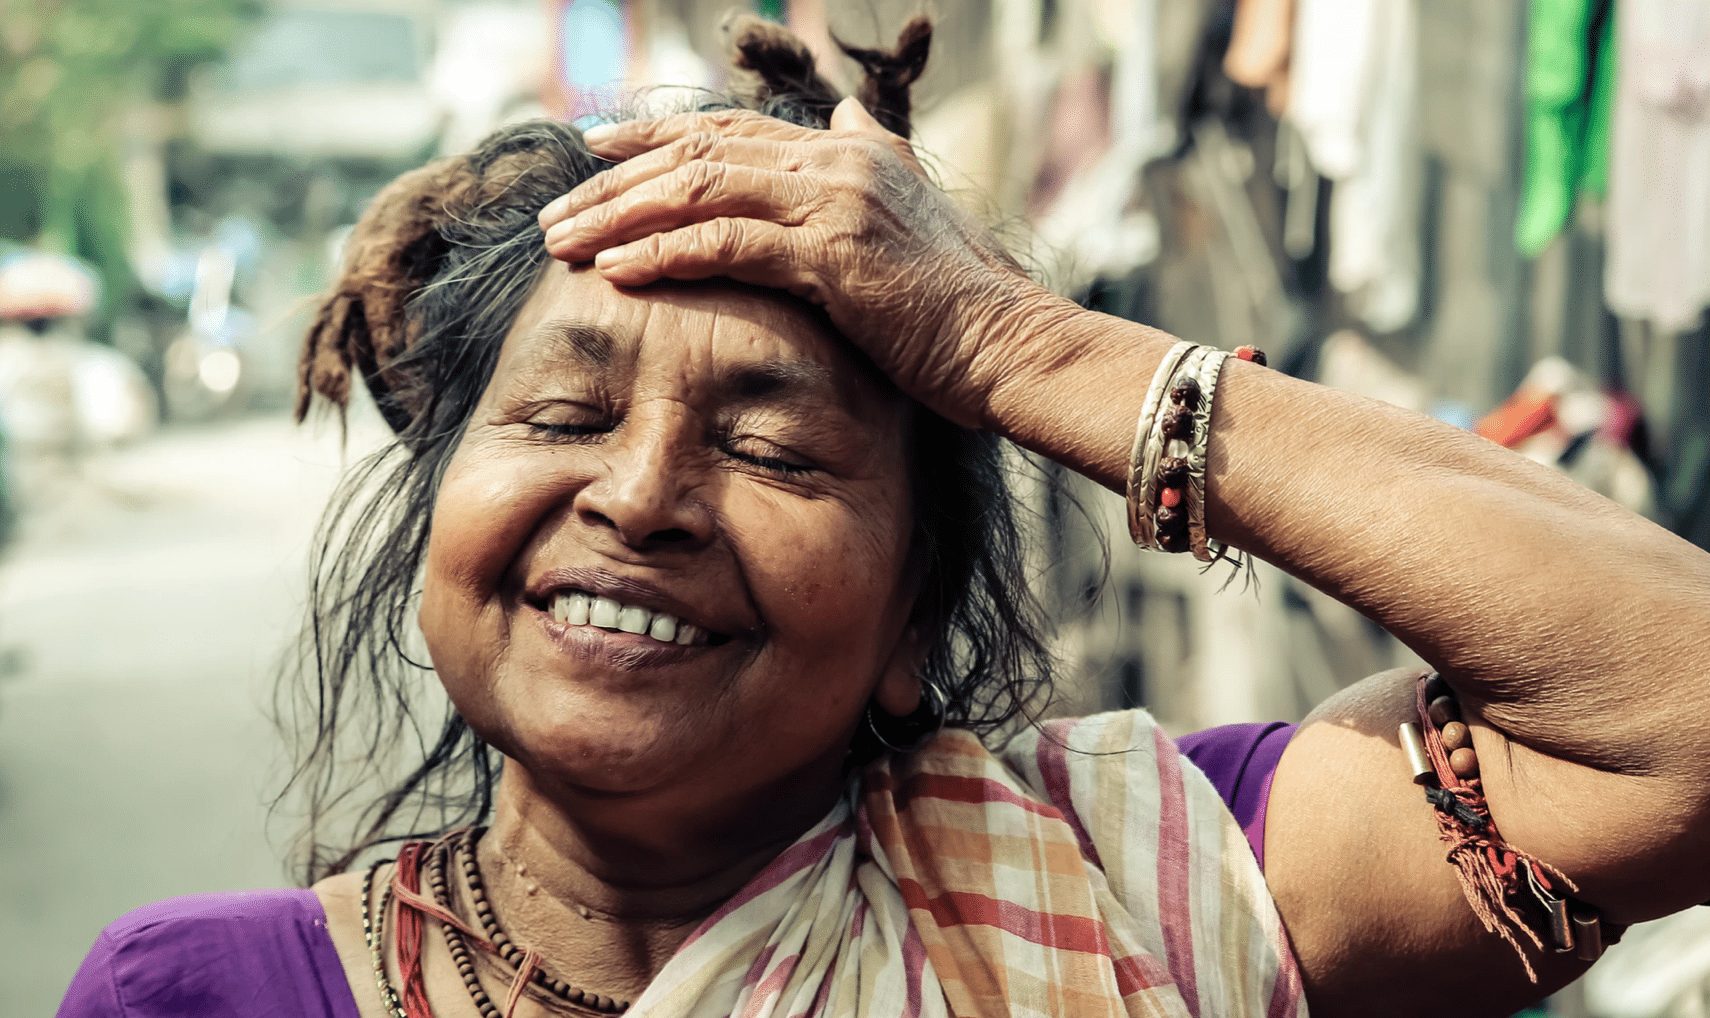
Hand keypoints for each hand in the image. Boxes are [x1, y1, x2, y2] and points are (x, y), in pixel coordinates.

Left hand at [537, 98, 1053, 426]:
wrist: (1011, 345)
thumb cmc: (959, 304)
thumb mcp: (913, 215)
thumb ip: (875, 161)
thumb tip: (851, 117)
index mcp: (846, 154)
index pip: (729, 130)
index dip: (655, 136)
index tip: (596, 152)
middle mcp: (835, 162)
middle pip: (698, 153)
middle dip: (616, 180)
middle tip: (557, 210)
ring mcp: (835, 203)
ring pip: (700, 191)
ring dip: (622, 216)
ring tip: (564, 243)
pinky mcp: (834, 254)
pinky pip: (727, 245)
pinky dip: (664, 254)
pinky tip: (617, 272)